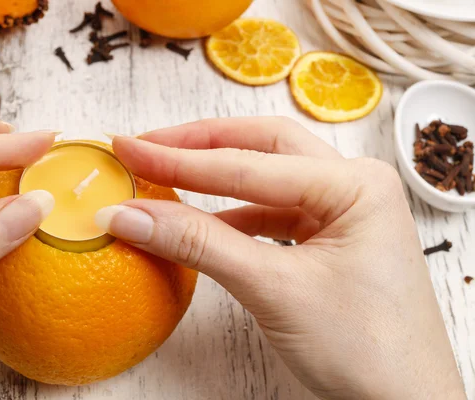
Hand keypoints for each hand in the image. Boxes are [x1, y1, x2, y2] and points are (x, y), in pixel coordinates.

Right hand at [95, 118, 465, 399]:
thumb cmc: (366, 351)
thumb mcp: (273, 289)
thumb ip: (198, 245)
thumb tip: (131, 215)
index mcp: (356, 185)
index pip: (248, 166)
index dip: (179, 160)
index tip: (130, 150)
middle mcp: (353, 186)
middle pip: (262, 148)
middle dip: (200, 145)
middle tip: (147, 144)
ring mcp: (342, 211)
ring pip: (265, 178)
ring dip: (213, 178)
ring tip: (165, 176)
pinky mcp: (328, 238)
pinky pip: (271, 213)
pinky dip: (230, 215)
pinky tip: (199, 223)